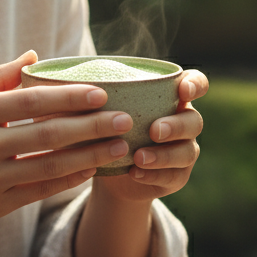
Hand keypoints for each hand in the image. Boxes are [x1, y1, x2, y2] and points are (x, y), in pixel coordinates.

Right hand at [0, 51, 133, 236]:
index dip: (67, 98)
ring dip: (89, 157)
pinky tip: (90, 170)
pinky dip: (67, 181)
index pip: (29, 103)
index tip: (101, 92)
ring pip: (49, 167)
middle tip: (125, 119)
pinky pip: (38, 192)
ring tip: (119, 146)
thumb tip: (34, 56)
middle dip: (91, 127)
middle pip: (46, 135)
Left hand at [92, 69, 206, 204]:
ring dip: (163, 155)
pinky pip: (174, 176)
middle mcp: (183, 121)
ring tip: (138, 157)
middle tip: (153, 131)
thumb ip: (91, 94)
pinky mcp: (177, 176)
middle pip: (193, 120)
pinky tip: (135, 173)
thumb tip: (61, 80)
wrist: (109, 169)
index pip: (195, 83)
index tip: (182, 91)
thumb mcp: (97, 109)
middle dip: (175, 125)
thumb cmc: (104, 127)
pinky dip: (154, 174)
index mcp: (170, 97)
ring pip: (187, 151)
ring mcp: (184, 150)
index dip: (194, 85)